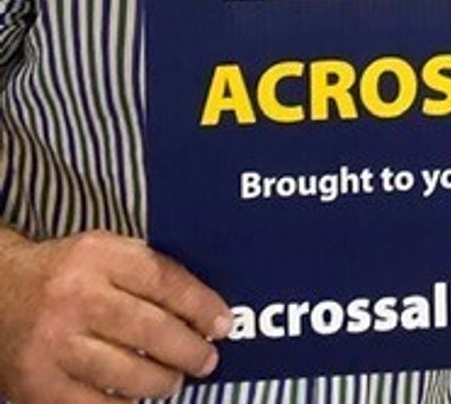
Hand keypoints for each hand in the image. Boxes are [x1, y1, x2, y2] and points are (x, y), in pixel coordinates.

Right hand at [0, 229, 231, 403]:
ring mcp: (55, 344)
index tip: (222, 323)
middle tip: (206, 360)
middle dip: (187, 350)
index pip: (163, 279)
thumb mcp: (103, 251)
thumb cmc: (65, 273)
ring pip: (126, 373)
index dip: (200, 305)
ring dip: (160, 382)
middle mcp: (76, 297)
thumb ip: (146, 271)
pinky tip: (135, 400)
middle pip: (149, 329)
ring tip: (173, 381)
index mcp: (97, 256)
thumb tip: (203, 307)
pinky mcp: (38, 385)